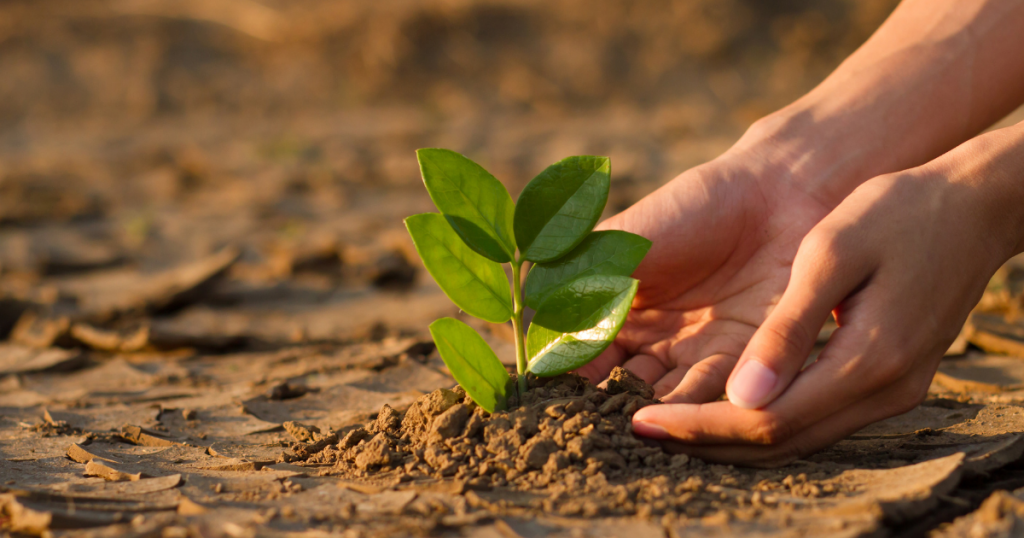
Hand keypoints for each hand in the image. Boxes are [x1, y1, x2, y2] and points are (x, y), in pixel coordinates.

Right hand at [576, 134, 835, 403]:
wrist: (777, 196)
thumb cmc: (692, 208)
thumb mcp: (621, 243)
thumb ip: (574, 285)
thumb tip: (526, 335)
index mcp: (610, 310)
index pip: (575, 356)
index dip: (562, 378)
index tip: (551, 396)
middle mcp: (649, 342)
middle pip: (616, 389)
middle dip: (604, 410)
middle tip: (593, 426)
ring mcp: (693, 356)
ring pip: (662, 400)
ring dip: (649, 416)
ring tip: (637, 425)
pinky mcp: (741, 364)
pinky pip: (711, 397)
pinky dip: (694, 412)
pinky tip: (679, 418)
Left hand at [631, 128, 1023, 465]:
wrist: (973, 207)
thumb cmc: (897, 213)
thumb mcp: (833, 254)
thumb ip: (788, 328)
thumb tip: (741, 397)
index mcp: (868, 360)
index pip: (767, 421)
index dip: (699, 426)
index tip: (640, 419)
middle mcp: (884, 392)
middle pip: (779, 444)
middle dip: (705, 440)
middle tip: (639, 427)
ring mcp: (892, 393)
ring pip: (797, 440)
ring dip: (730, 436)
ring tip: (667, 420)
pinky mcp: (890, 383)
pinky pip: (815, 421)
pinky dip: (763, 420)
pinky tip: (721, 402)